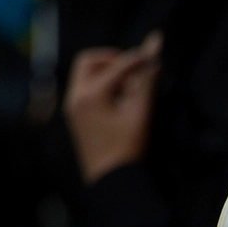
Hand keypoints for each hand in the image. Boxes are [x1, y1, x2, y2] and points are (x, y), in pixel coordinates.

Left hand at [64, 31, 161, 183]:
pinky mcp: (75, 116)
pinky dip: (99, 84)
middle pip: (88, 61)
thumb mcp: (140, 113)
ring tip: (127, 84)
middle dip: (111, 59)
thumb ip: (147, 79)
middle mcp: (75, 97)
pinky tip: (118, 98)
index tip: (153, 56)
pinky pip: (83, 88)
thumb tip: (155, 46)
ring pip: (83, 74)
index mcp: (90, 95)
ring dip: (105, 71)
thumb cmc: (127, 148)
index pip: (116, 65)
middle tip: (132, 67)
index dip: (137, 58)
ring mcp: (72, 107)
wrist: (110, 180)